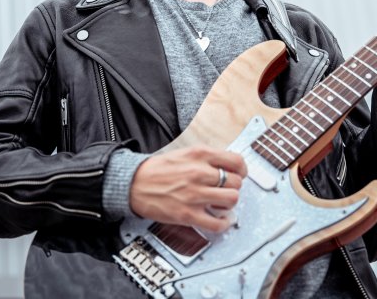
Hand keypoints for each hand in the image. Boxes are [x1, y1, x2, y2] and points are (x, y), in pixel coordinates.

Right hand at [129, 146, 246, 231]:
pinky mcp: (187, 214)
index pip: (236, 161)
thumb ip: (207, 158)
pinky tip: (220, 219)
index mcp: (199, 155)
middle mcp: (199, 173)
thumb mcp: (185, 153)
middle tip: (226, 189)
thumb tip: (229, 167)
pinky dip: (223, 223)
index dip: (242, 170)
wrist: (134, 184)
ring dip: (229, 203)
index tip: (240, 174)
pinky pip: (217, 223)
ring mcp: (194, 195)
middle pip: (236, 182)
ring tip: (221, 203)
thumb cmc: (158, 169)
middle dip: (234, 187)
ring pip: (231, 200)